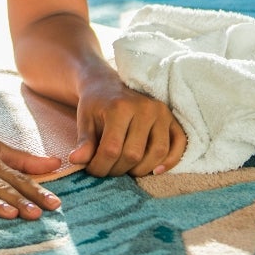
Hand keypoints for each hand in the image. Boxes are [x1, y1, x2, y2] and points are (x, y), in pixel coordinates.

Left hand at [68, 76, 186, 177]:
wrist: (107, 84)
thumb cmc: (95, 105)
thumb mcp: (85, 121)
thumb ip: (84, 143)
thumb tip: (76, 161)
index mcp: (119, 107)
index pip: (112, 148)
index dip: (100, 166)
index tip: (92, 170)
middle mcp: (144, 108)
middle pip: (134, 153)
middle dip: (118, 170)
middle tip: (108, 171)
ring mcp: (161, 113)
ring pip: (157, 152)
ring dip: (142, 169)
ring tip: (127, 170)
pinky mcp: (172, 118)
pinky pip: (179, 144)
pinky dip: (170, 161)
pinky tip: (156, 170)